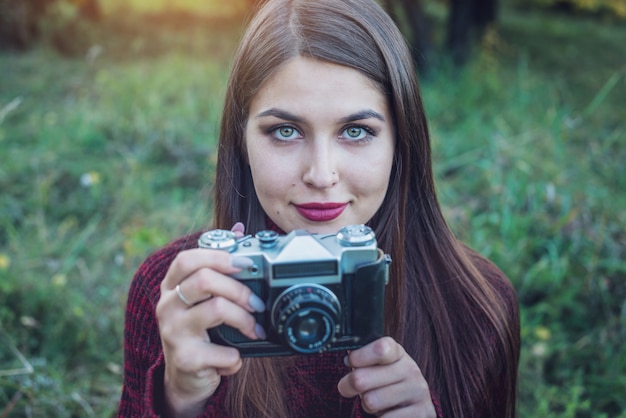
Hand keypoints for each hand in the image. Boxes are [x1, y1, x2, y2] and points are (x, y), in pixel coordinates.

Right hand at [155, 223, 264, 416]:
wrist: (184, 378)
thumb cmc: (198, 331)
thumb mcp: (203, 298)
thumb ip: (218, 265)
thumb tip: (238, 230)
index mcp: (171, 286)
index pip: (187, 259)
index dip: (219, 256)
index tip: (246, 264)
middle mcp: (167, 305)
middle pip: (204, 279)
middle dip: (240, 289)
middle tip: (258, 304)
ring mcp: (173, 332)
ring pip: (216, 309)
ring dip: (245, 319)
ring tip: (254, 330)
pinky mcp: (185, 359)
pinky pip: (224, 351)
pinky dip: (236, 356)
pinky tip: (234, 359)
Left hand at [338, 337, 435, 417]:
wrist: (413, 405)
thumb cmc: (386, 381)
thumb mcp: (376, 365)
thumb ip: (361, 358)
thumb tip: (348, 356)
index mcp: (397, 353)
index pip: (380, 349)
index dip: (358, 357)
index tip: (350, 362)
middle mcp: (410, 369)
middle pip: (362, 379)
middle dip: (349, 386)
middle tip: (350, 387)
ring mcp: (417, 392)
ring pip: (371, 401)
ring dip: (366, 405)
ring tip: (375, 400)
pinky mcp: (421, 413)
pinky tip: (388, 412)